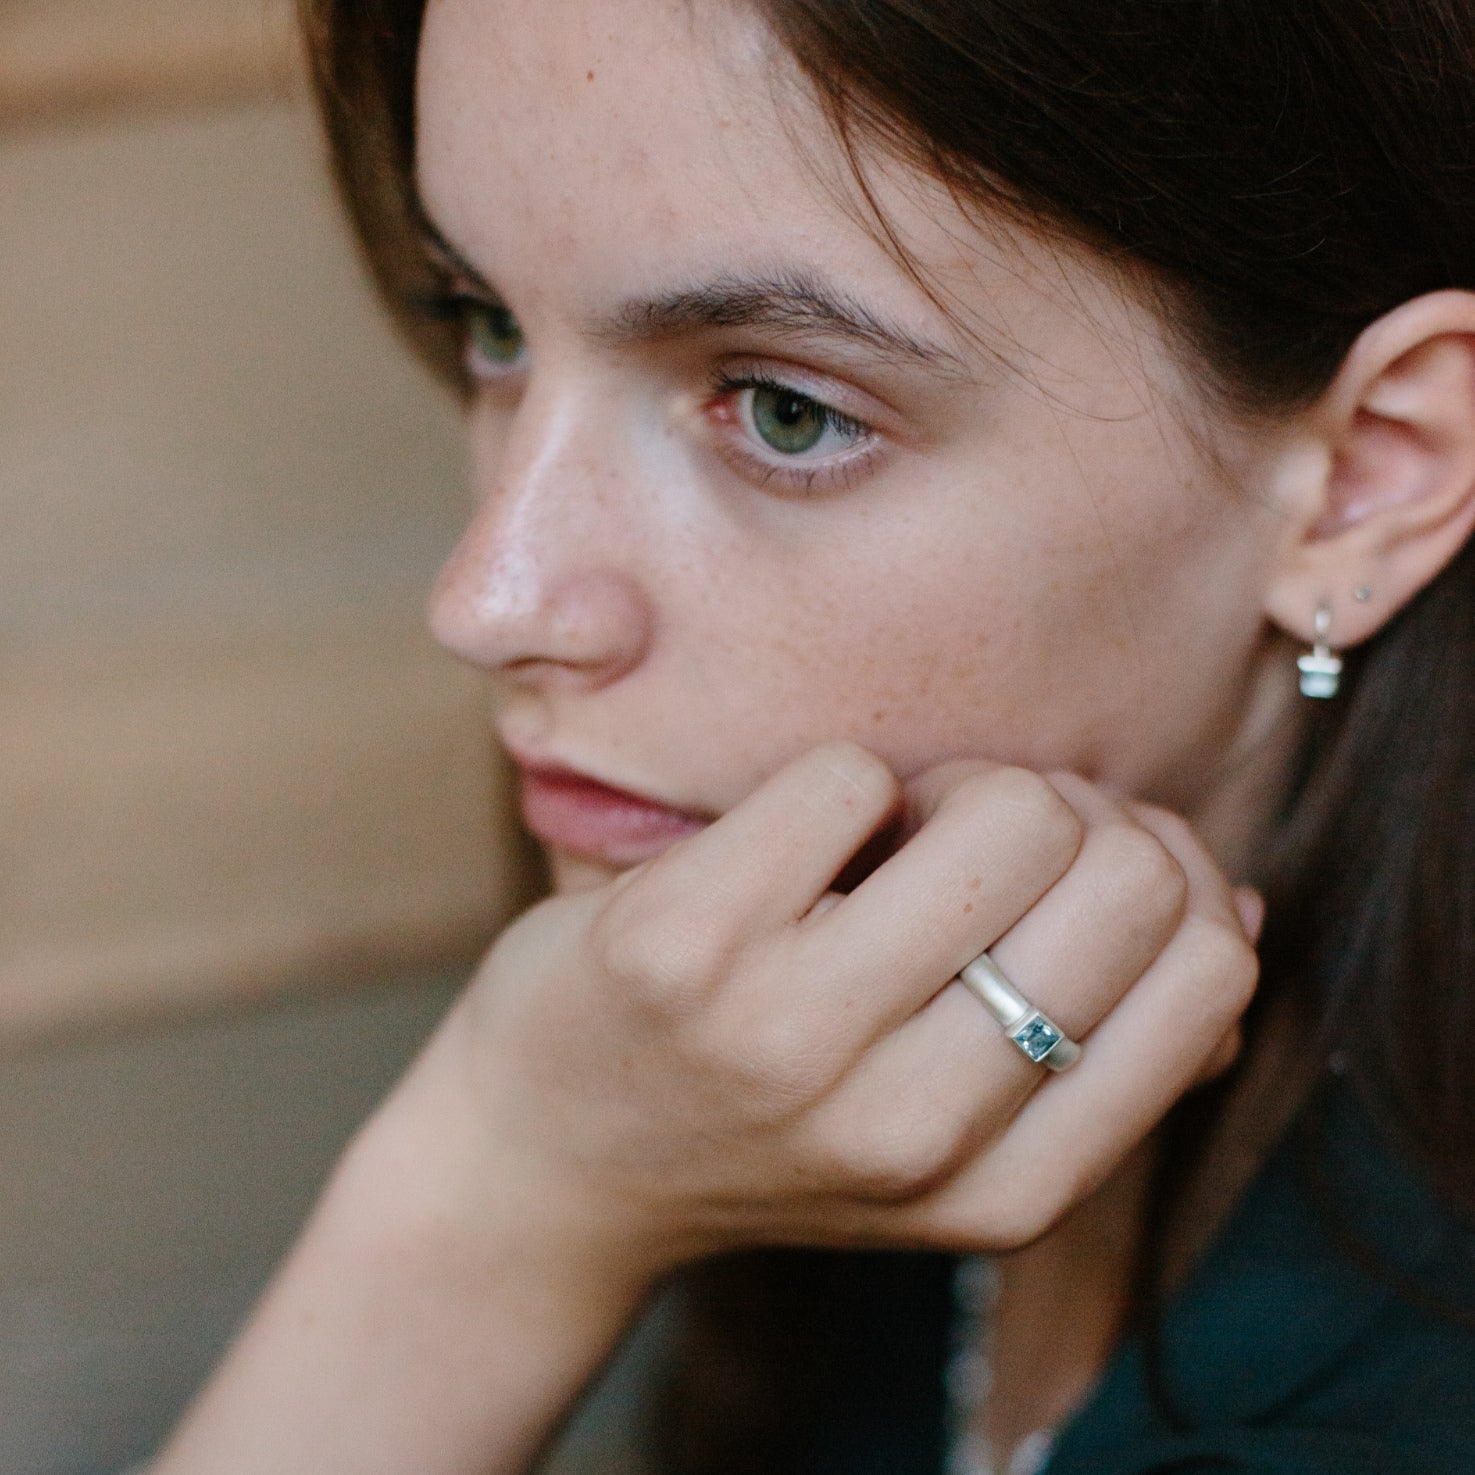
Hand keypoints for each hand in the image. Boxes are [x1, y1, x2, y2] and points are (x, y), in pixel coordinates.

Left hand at [434, 742, 1257, 1283]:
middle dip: (1070, 817)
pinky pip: (851, 774)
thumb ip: (1093, 1052)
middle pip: (1126, 874)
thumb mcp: (947, 1145)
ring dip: (962, 785)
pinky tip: (793, 840)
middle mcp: (912, 1126)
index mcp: (1006, 1188)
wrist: (548, 1159)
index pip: (1212, 974)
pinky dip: (840, 781)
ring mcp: (792, 1032)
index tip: (1076, 875)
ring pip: (1011, 809)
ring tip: (895, 833)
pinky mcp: (686, 940)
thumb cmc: (762, 1124)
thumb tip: (1230, 902)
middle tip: (977, 838)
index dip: (1170, 879)